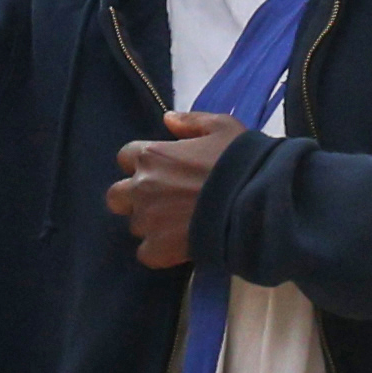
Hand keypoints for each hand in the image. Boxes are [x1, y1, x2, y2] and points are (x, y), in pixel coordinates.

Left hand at [112, 116, 241, 270]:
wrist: (254, 204)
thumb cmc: (240, 162)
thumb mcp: (222, 127)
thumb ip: (191, 121)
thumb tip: (167, 119)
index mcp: (152, 156)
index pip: (125, 157)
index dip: (142, 163)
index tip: (162, 170)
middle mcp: (142, 186)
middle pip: (117, 195)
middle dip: (133, 197)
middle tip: (161, 201)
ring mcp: (147, 220)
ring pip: (135, 225)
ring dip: (151, 224)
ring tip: (179, 225)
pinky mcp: (157, 249)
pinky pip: (146, 252)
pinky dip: (159, 251)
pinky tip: (179, 246)